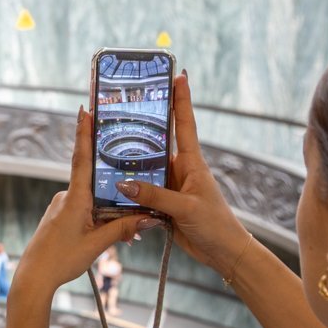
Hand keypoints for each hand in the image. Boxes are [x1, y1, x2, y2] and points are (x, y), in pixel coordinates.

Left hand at [11, 107, 158, 298]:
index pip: (82, 158)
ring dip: (109, 214)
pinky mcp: (58, 217)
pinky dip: (97, 220)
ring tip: (126, 235)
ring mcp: (60, 207)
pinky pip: (84, 211)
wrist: (33, 278)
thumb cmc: (60, 261)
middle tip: (136, 205)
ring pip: (92, 202)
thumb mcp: (97, 245)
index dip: (84, 133)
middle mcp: (65, 197)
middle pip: (97, 185)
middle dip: (117, 194)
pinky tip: (106, 237)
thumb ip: (123, 229)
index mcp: (74, 198)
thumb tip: (150, 218)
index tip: (85, 109)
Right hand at [114, 73, 251, 276]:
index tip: (178, 75)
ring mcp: (170, 187)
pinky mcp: (162, 205)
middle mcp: (179, 170)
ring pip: (144, 170)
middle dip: (141, 127)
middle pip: (157, 144)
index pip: (185, 124)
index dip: (181, 99)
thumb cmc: (215, 224)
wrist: (223, 252)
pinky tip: (111, 186)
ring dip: (128, 164)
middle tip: (122, 109)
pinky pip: (141, 193)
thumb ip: (154, 196)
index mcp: (192, 163)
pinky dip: (128, 191)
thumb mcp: (185, 207)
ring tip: (105, 148)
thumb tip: (123, 184)